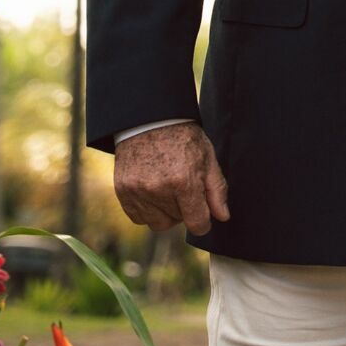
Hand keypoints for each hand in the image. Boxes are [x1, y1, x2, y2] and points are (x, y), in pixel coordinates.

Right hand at [113, 122, 230, 236]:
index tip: (204, 216)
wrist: (149, 122)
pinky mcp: (123, 192)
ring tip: (169, 190)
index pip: (196, 222)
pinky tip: (153, 192)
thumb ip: (216, 190)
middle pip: (177, 222)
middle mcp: (158, 190)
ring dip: (166, 213)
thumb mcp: (208, 158)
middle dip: (185, 210)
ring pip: (157, 223)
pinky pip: (138, 218)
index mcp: (183, 182)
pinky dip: (148, 211)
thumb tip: (222, 217)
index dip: (204, 222)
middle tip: (184, 189)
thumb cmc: (183, 139)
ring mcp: (137, 192)